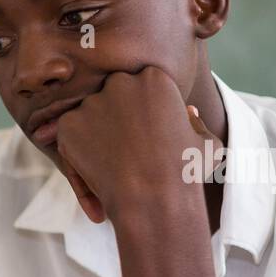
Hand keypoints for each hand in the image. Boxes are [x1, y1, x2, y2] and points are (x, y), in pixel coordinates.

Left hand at [53, 67, 221, 225]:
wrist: (153, 199)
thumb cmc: (185, 174)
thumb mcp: (206, 144)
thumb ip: (195, 123)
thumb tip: (187, 111)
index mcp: (155, 77)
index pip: (141, 84)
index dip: (142, 110)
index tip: (145, 133)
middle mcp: (121, 82)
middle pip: (113, 93)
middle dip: (116, 114)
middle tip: (124, 146)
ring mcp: (92, 102)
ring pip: (89, 113)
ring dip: (95, 132)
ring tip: (110, 162)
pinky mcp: (69, 124)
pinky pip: (68, 133)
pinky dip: (76, 150)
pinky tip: (94, 170)